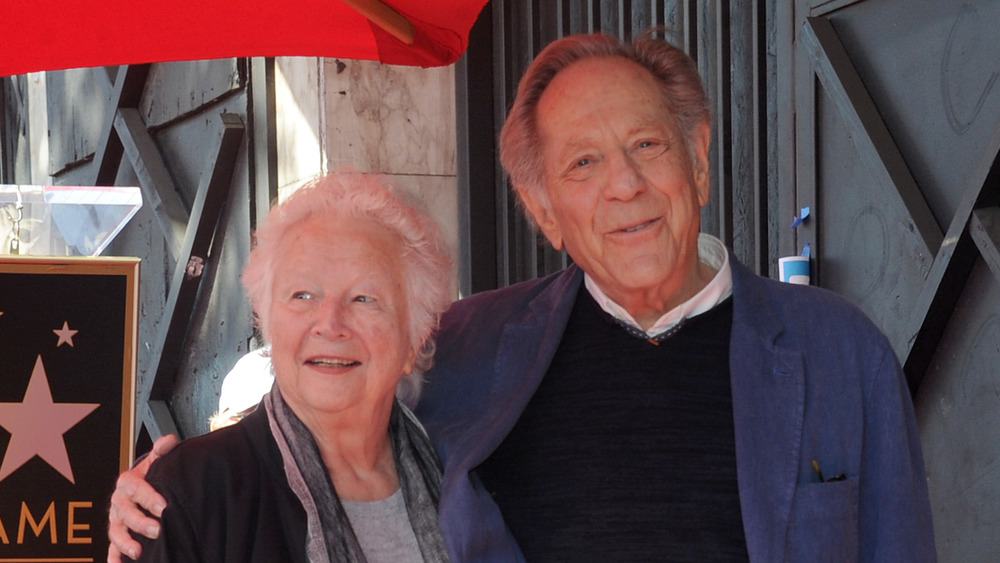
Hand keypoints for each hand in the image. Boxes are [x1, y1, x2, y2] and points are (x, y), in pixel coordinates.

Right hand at [106, 434, 178, 561]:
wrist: (140, 487)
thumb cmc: (150, 476)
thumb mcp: (156, 461)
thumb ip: (162, 450)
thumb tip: (169, 441)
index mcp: (128, 483)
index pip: (136, 490)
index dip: (149, 498)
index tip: (165, 507)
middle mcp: (118, 502)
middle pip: (125, 513)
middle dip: (140, 523)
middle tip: (158, 530)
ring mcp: (116, 520)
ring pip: (116, 532)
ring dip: (125, 542)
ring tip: (138, 552)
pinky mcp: (117, 535)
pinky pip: (112, 548)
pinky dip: (114, 557)